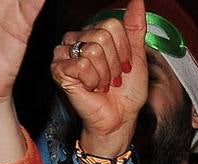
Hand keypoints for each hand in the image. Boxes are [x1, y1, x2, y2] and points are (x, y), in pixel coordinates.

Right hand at [51, 0, 147, 157]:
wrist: (120, 117)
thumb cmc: (126, 91)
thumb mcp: (137, 56)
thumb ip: (135, 28)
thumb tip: (138, 1)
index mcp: (93, 33)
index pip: (112, 25)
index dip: (125, 49)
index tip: (125, 67)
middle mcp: (75, 39)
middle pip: (103, 36)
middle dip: (116, 63)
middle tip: (113, 78)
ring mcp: (64, 53)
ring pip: (93, 50)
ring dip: (106, 74)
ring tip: (103, 84)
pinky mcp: (59, 69)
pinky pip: (83, 65)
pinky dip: (94, 81)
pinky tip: (91, 88)